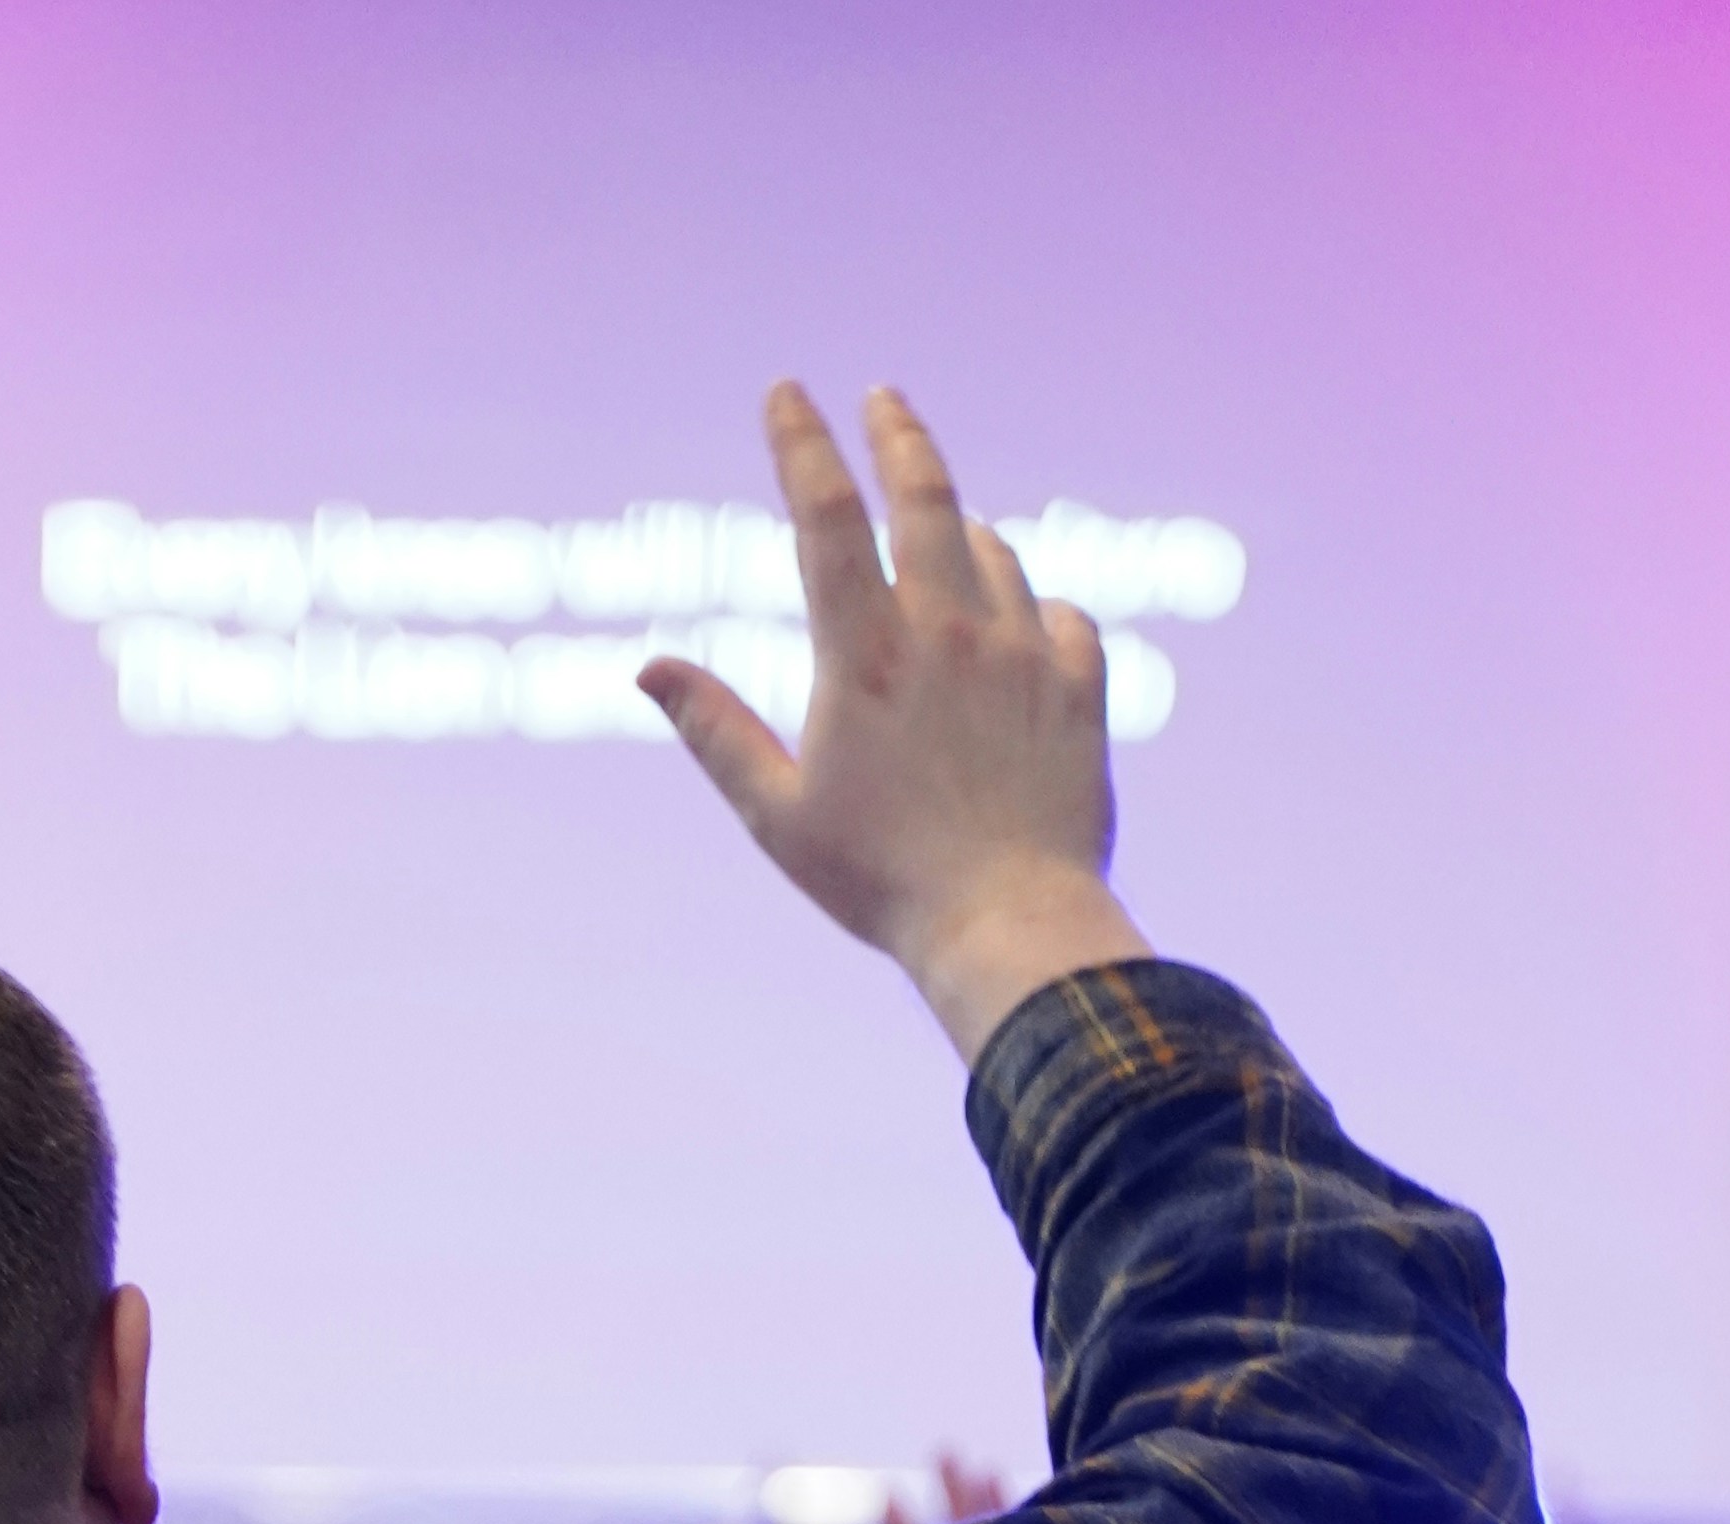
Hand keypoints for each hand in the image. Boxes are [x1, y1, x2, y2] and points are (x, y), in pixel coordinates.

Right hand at [642, 383, 1151, 1064]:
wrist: (1009, 926)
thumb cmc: (881, 883)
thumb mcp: (779, 816)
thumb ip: (717, 733)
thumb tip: (649, 669)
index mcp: (863, 655)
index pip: (824, 514)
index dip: (800, 441)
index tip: (786, 391)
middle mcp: (947, 632)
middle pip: (925, 494)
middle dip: (899, 433)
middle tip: (885, 398)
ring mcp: (1023, 652)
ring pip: (996, 553)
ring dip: (965, 534)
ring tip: (951, 537)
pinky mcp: (1080, 688)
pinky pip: (1065, 616)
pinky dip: (1039, 611)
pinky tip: (1028, 627)